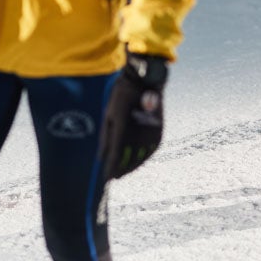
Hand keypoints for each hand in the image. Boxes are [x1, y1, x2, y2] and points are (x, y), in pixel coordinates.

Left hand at [99, 53, 167, 178]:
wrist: (144, 82)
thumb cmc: (121, 97)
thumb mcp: (108, 115)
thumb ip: (105, 138)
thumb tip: (101, 158)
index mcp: (122, 130)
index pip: (115, 157)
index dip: (110, 169)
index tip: (105, 178)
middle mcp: (138, 135)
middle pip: (128, 160)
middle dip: (120, 170)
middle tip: (114, 177)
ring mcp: (150, 134)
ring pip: (141, 158)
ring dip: (132, 167)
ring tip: (124, 172)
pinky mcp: (159, 132)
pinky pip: (151, 151)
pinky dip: (143, 158)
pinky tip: (137, 161)